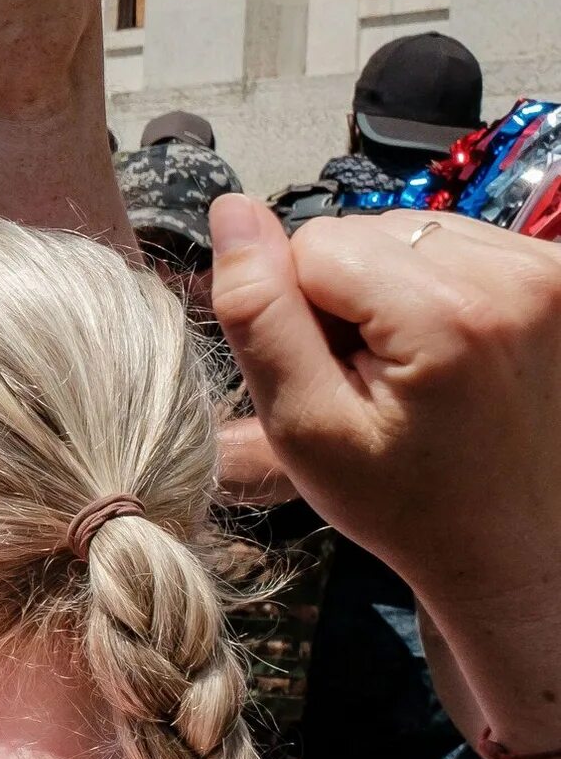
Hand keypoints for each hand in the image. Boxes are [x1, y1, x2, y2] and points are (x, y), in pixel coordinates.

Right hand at [210, 197, 560, 758]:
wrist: (517, 547)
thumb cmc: (409, 504)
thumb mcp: (305, 426)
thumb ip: (259, 315)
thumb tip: (231, 210)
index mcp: (448, 311)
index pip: (313, 244)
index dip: (302, 314)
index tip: (339, 381)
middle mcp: (513, 274)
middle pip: (364, 232)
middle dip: (349, 297)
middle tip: (378, 382)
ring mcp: (547, 270)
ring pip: (405, 233)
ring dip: (392, 290)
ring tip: (416, 370)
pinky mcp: (559, 273)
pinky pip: (453, 243)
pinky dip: (437, 287)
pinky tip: (452, 352)